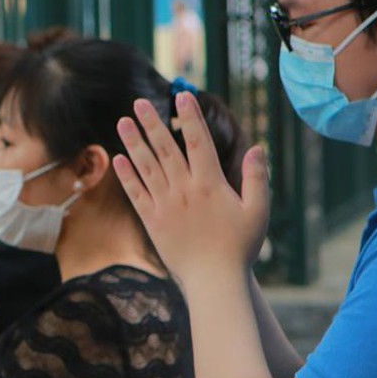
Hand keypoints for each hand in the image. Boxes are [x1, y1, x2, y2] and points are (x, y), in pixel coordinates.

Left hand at [113, 92, 270, 284]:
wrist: (214, 281)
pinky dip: (127, 176)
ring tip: (123, 121)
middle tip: (139, 102)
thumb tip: (257, 147)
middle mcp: (184, 190)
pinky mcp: (152, 222)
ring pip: (147, 167)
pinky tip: (118, 159)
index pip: (198, 142)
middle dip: (152, 123)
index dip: (190, 117)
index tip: (182, 96)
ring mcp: (165, 205)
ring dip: (134, 142)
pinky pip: (137, 194)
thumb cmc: (240, 248)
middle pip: (166, 149)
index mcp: (210, 184)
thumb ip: (257, 178)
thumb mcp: (258, 210)